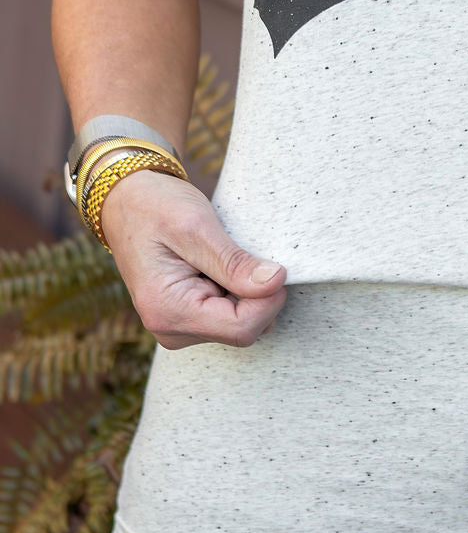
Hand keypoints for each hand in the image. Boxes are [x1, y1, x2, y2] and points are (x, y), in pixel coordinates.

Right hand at [99, 169, 287, 349]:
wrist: (126, 202)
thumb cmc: (155, 207)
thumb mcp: (196, 227)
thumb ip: (234, 262)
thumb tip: (276, 283)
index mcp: (168, 311)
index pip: (242, 329)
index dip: (268, 300)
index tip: (276, 267)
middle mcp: (170, 329)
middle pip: (243, 330)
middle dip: (258, 296)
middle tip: (244, 254)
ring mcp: (178, 327)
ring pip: (240, 323)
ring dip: (247, 292)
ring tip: (223, 257)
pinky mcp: (187, 318)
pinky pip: (229, 315)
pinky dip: (237, 291)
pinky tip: (220, 266)